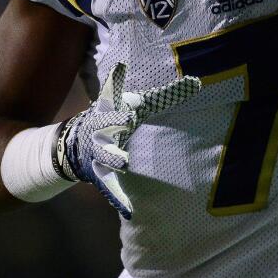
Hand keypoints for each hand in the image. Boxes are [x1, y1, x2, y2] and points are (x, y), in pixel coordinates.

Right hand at [57, 62, 200, 218]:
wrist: (78, 142)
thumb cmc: (119, 117)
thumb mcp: (141, 104)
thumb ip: (169, 94)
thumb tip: (198, 82)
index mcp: (112, 107)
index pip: (113, 90)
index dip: (116, 79)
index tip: (121, 66)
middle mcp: (102, 126)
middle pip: (108, 122)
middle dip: (116, 120)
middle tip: (128, 119)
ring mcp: (98, 150)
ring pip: (105, 154)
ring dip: (114, 157)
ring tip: (124, 162)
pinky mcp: (99, 172)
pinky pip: (109, 187)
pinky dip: (118, 199)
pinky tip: (129, 211)